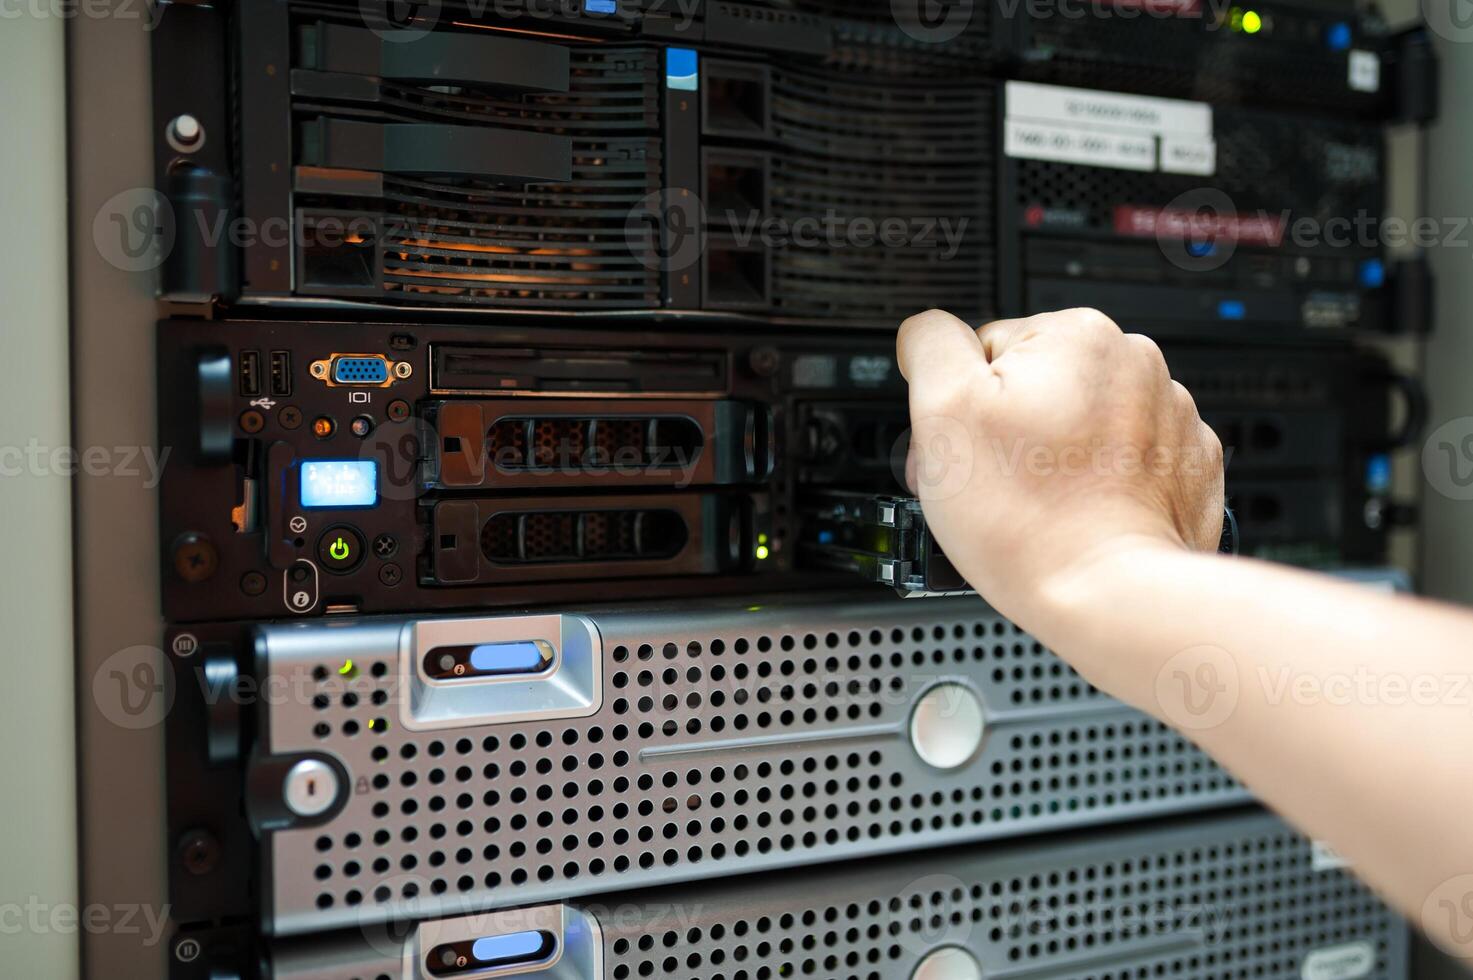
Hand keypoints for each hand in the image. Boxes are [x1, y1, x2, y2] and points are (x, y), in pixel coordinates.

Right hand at [896, 307, 1224, 625]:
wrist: (1108, 593)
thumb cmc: (1027, 516)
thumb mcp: (941, 411)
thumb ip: (930, 345)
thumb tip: (929, 329)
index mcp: (1076, 334)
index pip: (987, 352)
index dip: (962, 404)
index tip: (966, 449)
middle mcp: (1135, 362)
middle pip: (1037, 385)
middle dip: (1010, 429)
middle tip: (995, 485)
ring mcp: (1170, 415)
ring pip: (1082, 423)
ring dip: (1056, 454)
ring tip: (1038, 503)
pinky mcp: (1187, 464)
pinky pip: (1125, 459)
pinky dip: (1101, 481)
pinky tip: (1079, 511)